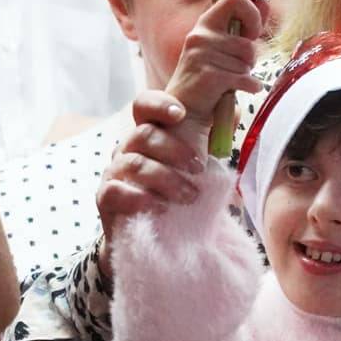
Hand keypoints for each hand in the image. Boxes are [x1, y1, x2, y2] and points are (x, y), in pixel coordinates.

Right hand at [97, 91, 203, 266]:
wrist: (156, 236)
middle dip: (175, 150)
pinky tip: (161, 207)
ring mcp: (114, 172)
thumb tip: (234, 112)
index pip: (144, 105)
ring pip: (135, 163)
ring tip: (190, 196)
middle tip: (199, 169)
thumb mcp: (197, 163)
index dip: (159, 104)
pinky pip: (115, 191)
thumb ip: (212, 137)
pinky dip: (139, 198)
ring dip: (166, 179)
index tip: (181, 114)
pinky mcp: (105, 198)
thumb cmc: (178, 193)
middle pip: (144, 134)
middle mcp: (127, 148)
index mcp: (148, 134)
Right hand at [164, 0, 265, 128]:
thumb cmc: (207, 78)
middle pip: (248, 42)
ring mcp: (202, 55)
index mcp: (205, 23)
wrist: (186, 110)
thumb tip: (265, 2)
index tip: (251, 33)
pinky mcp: (209, 75)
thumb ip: (245, 26)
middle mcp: (201, 35)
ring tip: (229, 80)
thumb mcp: (224, 47)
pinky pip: (244, 79)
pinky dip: (248, 87)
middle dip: (250, 59)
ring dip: (245, 75)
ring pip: (247, 63)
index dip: (251, 14)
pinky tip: (236, 91)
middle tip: (236, 67)